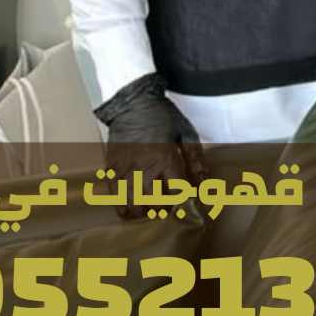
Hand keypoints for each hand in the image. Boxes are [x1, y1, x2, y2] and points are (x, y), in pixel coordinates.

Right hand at [95, 72, 207, 217]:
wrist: (132, 103)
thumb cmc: (161, 116)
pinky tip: (131, 211)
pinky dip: (124, 209)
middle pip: (155, 204)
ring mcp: (126, 171)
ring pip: (134, 206)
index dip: (183, 202)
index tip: (184, 203)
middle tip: (168, 208)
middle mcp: (145, 169)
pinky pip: (116, 199)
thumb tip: (204, 182)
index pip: (177, 193)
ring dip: (144, 213)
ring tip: (150, 210)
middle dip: (164, 210)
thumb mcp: (184, 133)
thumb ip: (194, 159)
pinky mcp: (112, 171)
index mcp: (166, 159)